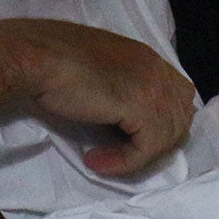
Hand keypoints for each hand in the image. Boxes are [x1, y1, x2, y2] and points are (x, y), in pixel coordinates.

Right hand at [12, 20, 196, 176]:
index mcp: (147, 56)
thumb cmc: (56, 62)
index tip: (134, 137)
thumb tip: (127, 116)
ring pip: (166, 136)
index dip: (161, 121)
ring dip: (136, 155)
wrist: (38, 56)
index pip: (179, 95)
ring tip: (104, 160)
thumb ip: (121, 84)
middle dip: (156, 141)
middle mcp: (156, 67)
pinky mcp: (138, 104)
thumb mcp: (100, 70)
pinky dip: (123, 162)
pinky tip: (95, 161)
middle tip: (123, 154)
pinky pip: (145, 148)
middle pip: (180, 117)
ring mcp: (150, 85)